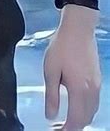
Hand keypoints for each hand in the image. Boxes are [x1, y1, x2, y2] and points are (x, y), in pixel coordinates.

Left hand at [44, 5, 100, 129]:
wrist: (78, 28)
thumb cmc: (62, 46)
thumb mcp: (50, 70)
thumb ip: (51, 95)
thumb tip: (50, 115)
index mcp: (79, 89)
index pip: (76, 121)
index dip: (66, 130)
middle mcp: (91, 90)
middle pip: (85, 120)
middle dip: (73, 127)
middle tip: (58, 127)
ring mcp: (96, 85)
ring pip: (91, 112)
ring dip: (80, 120)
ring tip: (65, 120)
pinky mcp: (97, 79)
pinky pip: (94, 103)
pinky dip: (85, 110)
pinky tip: (75, 106)